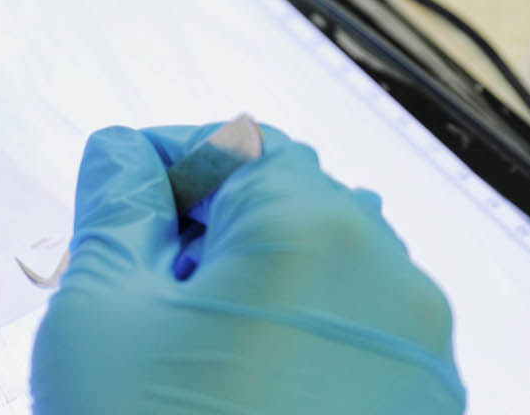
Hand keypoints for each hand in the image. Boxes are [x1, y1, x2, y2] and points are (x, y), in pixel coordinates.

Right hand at [31, 124, 464, 413]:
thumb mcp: (102, 315)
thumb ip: (116, 209)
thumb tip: (123, 154)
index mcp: (311, 229)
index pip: (235, 142)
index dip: (165, 159)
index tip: (116, 188)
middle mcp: (391, 278)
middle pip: (290, 202)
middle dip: (208, 225)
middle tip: (132, 280)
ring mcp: (420, 355)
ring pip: (329, 272)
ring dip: (255, 283)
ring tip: (179, 346)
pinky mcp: (426, 414)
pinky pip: (360, 339)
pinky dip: (300, 339)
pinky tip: (234, 390)